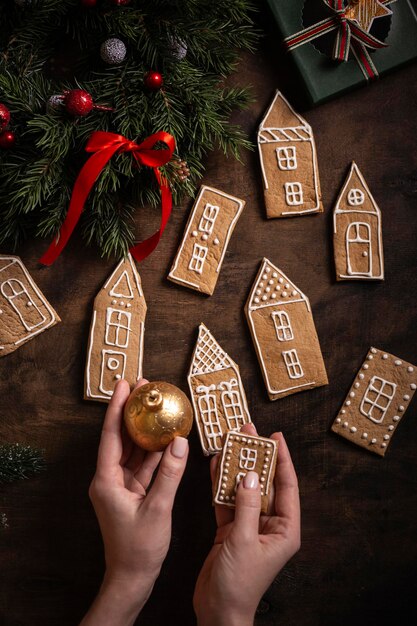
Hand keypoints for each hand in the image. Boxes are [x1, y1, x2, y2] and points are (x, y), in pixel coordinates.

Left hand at [80, 379, 188, 625]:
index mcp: (106, 481)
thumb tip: (180, 442)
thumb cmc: (139, 549)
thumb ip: (170, 474)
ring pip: (132, 450)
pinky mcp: (131, 493)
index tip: (125, 385)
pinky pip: (142, 465)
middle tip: (145, 387)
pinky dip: (153, 452)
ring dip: (143, 429)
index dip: (118, 408)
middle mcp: (109, 479)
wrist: (131, 578)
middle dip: (132, 411)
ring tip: (156, 405)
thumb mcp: (158, 509)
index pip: (111, 436)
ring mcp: (120, 486)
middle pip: (120, 437)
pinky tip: (166, 438)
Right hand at [193, 424, 299, 625]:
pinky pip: (227, 500)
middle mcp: (269, 524)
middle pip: (264, 483)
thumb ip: (246, 507)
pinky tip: (216, 465)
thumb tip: (249, 475)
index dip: (282, 460)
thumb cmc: (238, 585)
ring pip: (243, 488)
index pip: (287, 487)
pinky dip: (220, 483)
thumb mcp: (243, 542)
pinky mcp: (230, 529)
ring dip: (236, 467)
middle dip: (256, 457)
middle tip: (248, 431)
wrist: (218, 612)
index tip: (276, 437)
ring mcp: (249, 525)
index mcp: (284, 529)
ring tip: (230, 441)